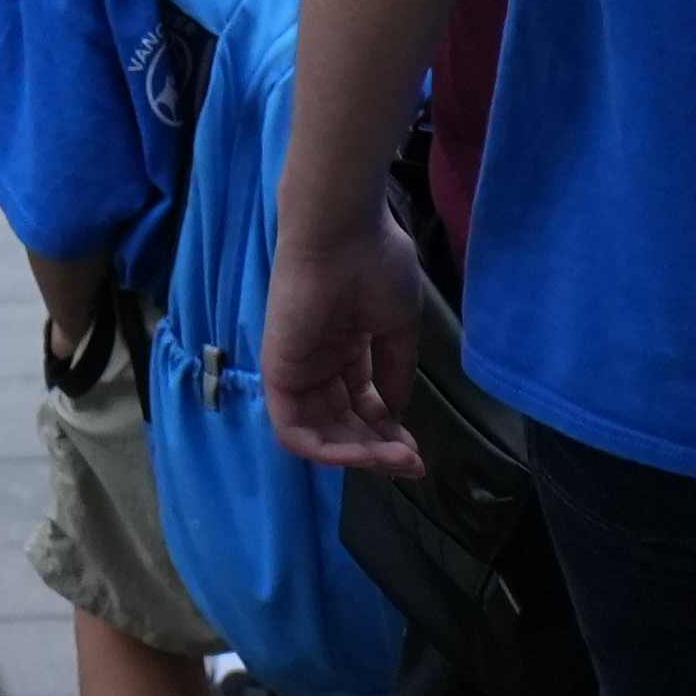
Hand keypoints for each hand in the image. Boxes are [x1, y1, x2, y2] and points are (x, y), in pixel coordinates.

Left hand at [262, 182, 436, 478]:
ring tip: (395, 459)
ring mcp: (297, 369)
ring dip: (359, 455)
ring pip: (321, 435)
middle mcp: (318, 362)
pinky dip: (328, 451)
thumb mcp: (398, 326)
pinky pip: (295, 430)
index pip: (362, 404)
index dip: (389, 433)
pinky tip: (364, 453)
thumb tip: (396, 414)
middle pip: (343, 424)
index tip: (418, 453)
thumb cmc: (376, 264)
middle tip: (410, 463)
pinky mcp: (278, 373)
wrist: (344, 231)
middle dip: (378, 449)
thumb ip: (395, 371)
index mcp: (345, 347)